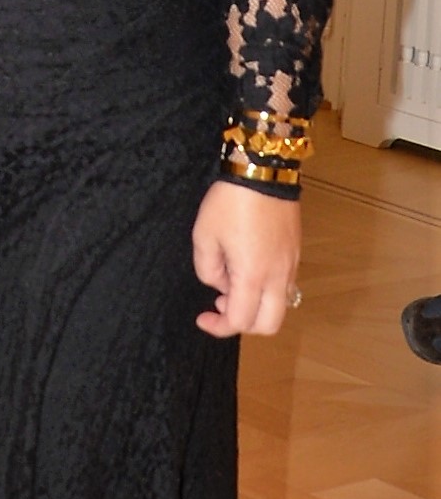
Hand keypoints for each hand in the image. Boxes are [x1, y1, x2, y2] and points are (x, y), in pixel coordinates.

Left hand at [191, 180, 301, 337]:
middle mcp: (278, 277)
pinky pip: (284, 287)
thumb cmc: (230, 202)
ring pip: (280, 307)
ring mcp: (291, 266)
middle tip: (220, 305)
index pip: (240, 321)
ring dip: (256, 307)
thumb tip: (220, 283)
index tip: (202, 317)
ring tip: (231, 284)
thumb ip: (207, 269)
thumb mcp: (204, 236)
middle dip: (243, 324)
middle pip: (269, 325)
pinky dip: (266, 292)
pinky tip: (247, 270)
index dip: (218, 327)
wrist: (263, 172)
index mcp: (253, 275)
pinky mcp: (296, 254)